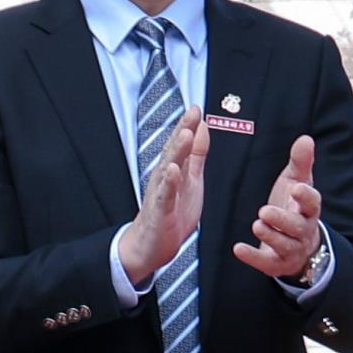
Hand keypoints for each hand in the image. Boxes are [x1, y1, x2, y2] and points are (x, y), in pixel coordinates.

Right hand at [113, 102, 217, 290]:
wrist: (151, 245)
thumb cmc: (172, 212)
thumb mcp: (190, 179)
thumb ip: (195, 154)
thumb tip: (201, 127)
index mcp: (174, 169)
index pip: (180, 144)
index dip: (188, 125)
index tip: (196, 107)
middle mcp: (164, 177)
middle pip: (173, 150)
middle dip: (182, 130)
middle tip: (192, 112)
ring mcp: (160, 193)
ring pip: (168, 168)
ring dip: (176, 151)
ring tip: (184, 133)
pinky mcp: (159, 212)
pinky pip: (164, 195)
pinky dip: (168, 183)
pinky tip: (173, 170)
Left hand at [227, 133, 326, 286]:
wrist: (299, 246)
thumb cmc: (294, 208)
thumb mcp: (296, 183)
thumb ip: (300, 163)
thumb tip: (306, 138)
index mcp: (308, 210)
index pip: (313, 203)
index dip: (306, 197)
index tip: (297, 188)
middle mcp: (303, 231)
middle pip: (298, 226)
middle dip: (283, 220)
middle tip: (265, 211)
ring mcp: (291, 249)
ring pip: (285, 245)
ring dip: (271, 236)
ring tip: (257, 224)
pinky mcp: (276, 263)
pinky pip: (266, 262)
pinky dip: (253, 257)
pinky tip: (238, 249)